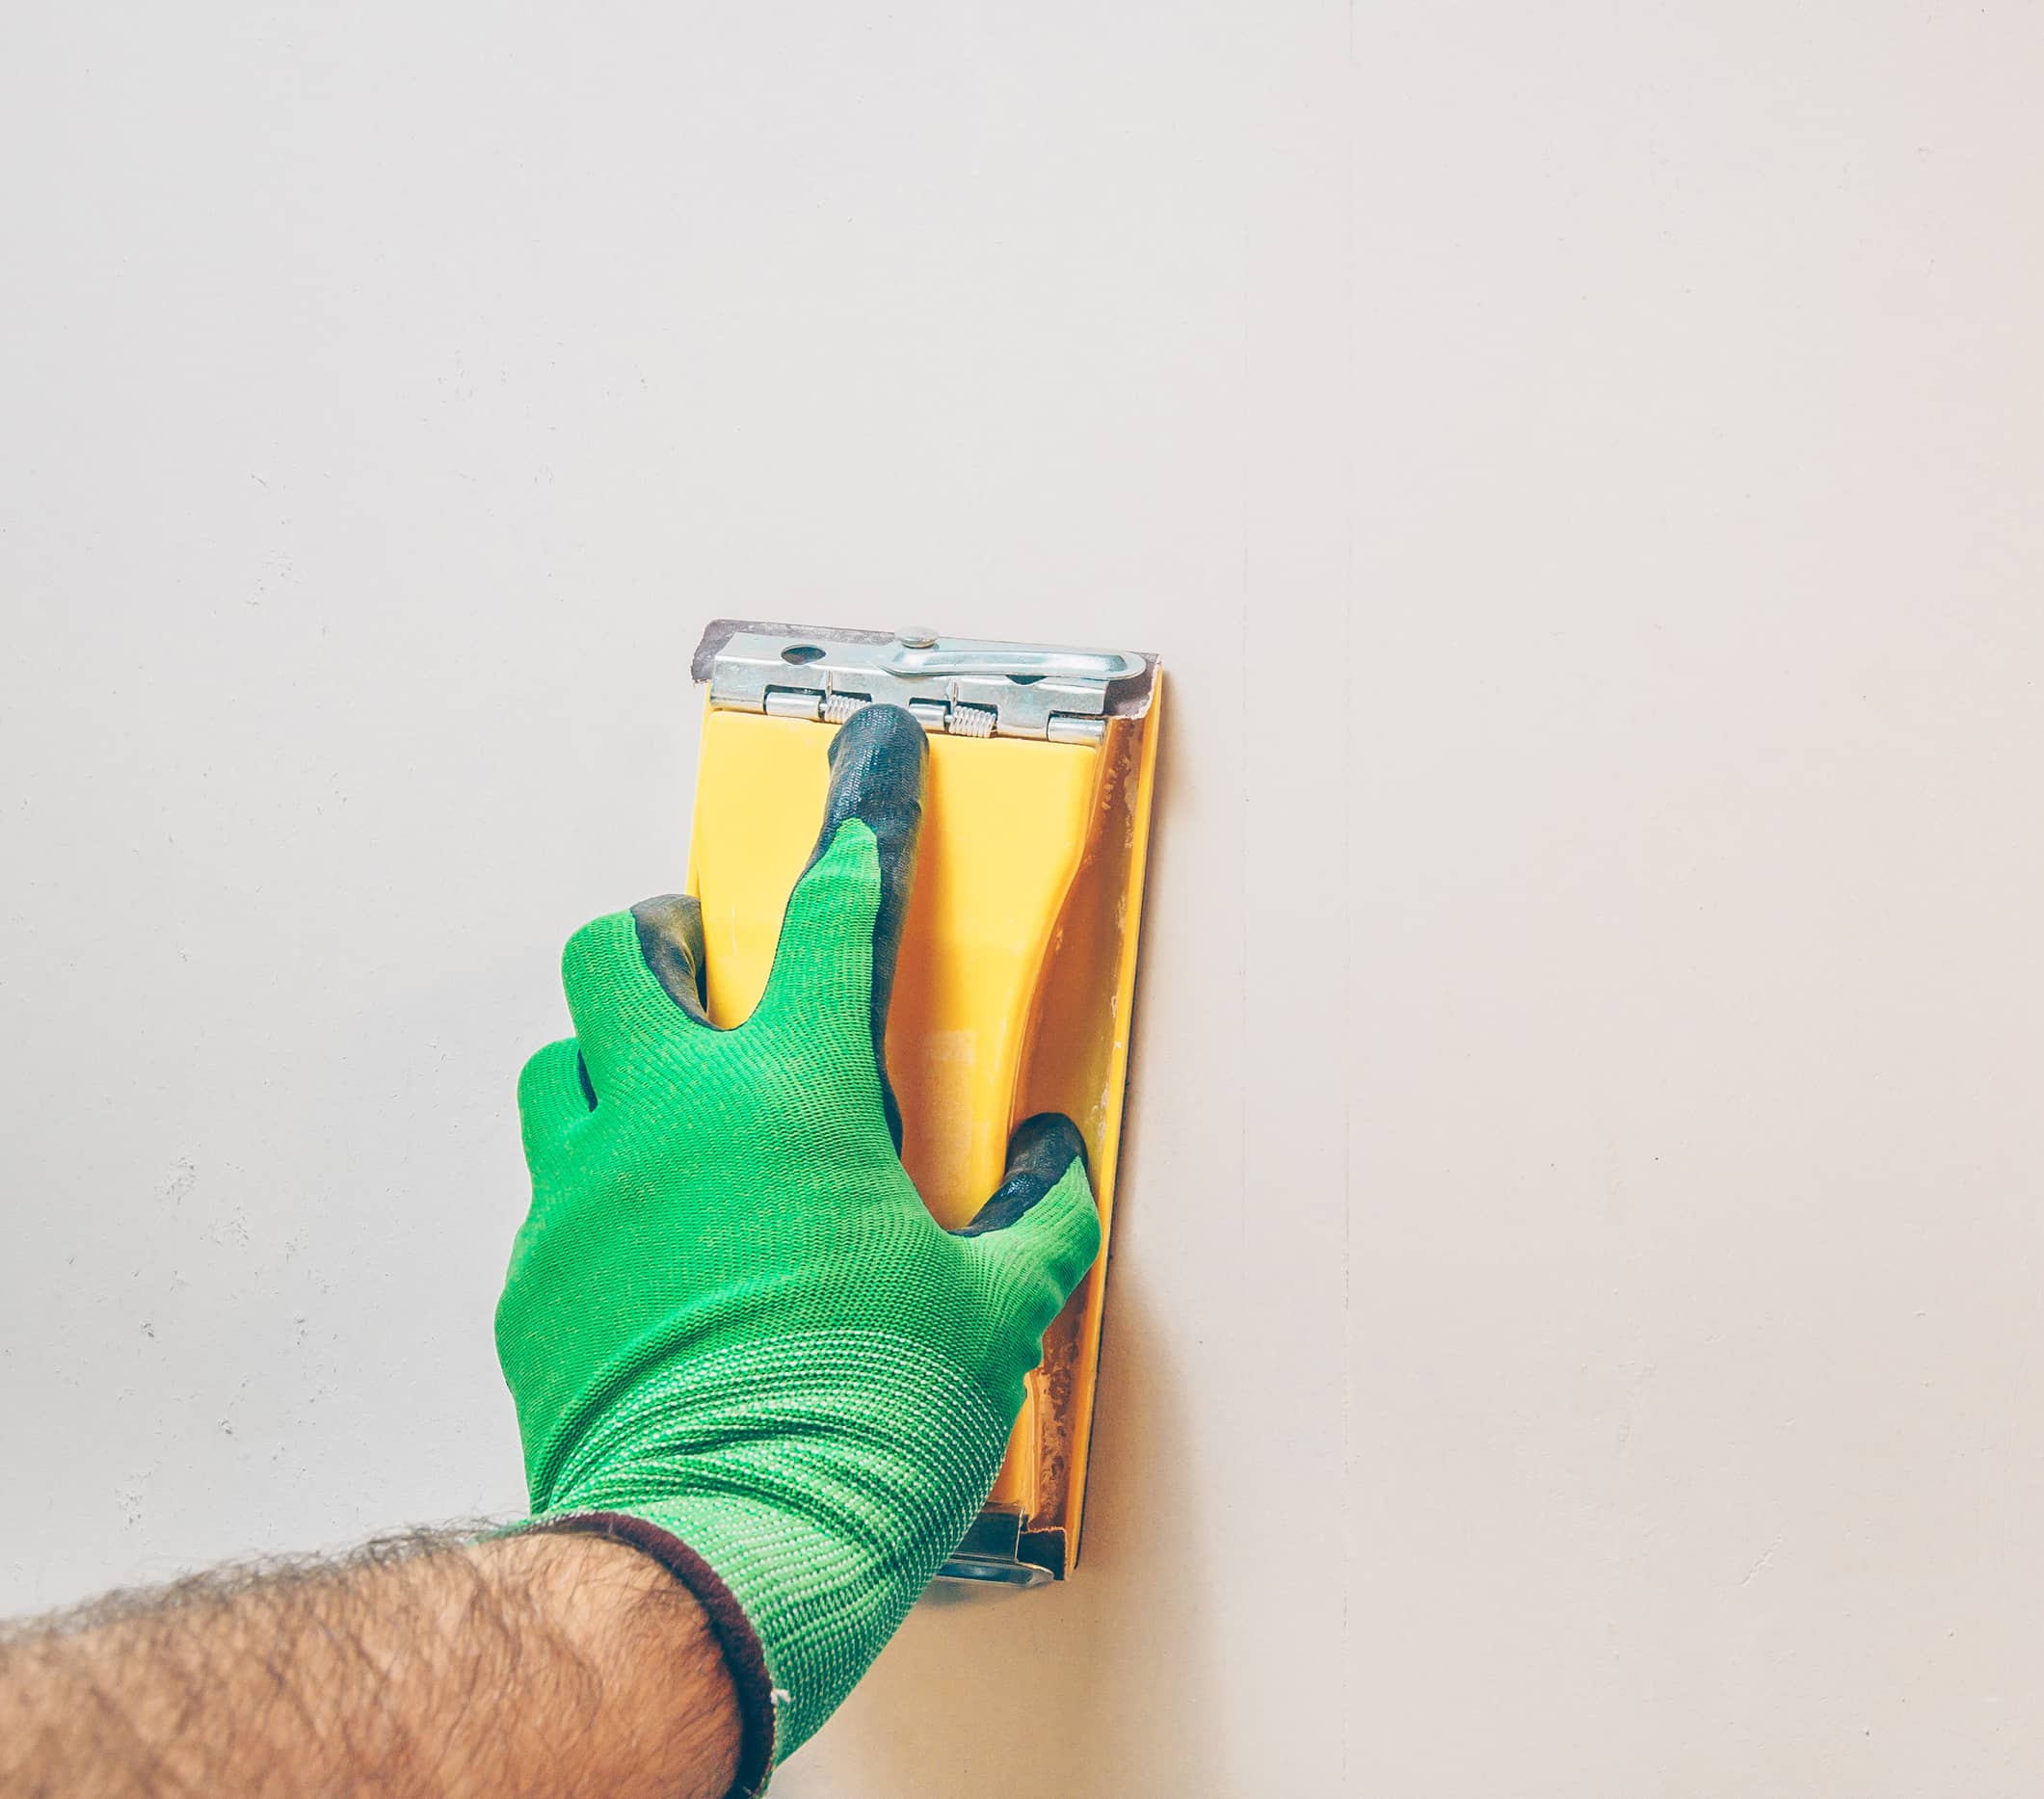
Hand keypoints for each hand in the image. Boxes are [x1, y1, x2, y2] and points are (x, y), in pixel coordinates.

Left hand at [494, 702, 1100, 1785]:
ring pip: (561, 1057)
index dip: (860, 824)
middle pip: (623, 951)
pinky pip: (550, 1187)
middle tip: (712, 965)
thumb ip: (1038, 1217)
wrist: (721, 1546)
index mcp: (799, 1095)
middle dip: (667, 934)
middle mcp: (672, 1113)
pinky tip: (649, 1242)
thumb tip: (1054, 1167)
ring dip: (611, 1052)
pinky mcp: (534, 1276)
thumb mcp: (997, 1312)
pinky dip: (598, 1183)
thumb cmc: (863, 1421)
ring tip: (665, 1095)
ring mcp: (585, 1189)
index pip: (834, 916)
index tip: (867, 759)